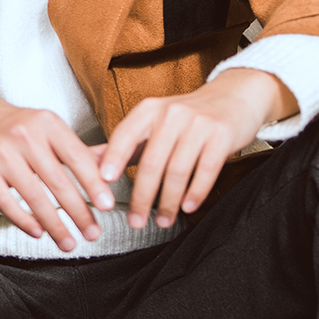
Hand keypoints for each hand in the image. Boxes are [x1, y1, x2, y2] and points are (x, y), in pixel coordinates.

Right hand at [0, 82, 114, 252]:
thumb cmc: (14, 126)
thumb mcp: (46, 127)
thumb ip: (77, 150)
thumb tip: (115, 167)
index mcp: (46, 123)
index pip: (77, 157)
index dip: (94, 184)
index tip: (107, 206)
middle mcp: (24, 136)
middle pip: (58, 182)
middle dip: (79, 212)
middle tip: (94, 234)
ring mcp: (1, 154)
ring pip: (34, 197)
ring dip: (55, 225)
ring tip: (69, 243)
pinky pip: (6, 202)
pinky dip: (24, 220)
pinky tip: (38, 233)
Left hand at [98, 68, 294, 228]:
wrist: (234, 97)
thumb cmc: (186, 116)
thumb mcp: (152, 123)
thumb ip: (122, 144)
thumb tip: (85, 161)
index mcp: (149, 110)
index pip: (125, 135)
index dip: (113, 158)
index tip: (104, 181)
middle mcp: (172, 114)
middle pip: (151, 161)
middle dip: (141, 196)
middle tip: (135, 221)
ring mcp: (198, 124)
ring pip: (177, 170)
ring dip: (167, 201)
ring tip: (161, 221)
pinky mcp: (222, 136)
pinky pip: (206, 170)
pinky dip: (195, 192)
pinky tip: (187, 208)